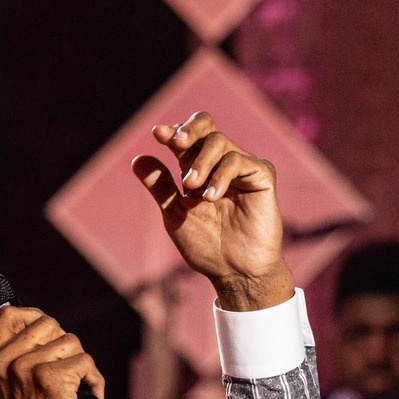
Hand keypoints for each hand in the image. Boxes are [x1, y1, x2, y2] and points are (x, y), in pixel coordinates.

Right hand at [0, 304, 105, 398]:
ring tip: (73, 390)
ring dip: (80, 366)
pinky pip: (85, 361)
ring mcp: (28, 368)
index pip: (10, 314)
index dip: (34, 319)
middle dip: (63, 346)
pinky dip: (93, 381)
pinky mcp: (53, 378)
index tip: (46, 339)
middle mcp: (5, 362)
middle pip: (48, 324)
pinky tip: (85, 397)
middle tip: (63, 373)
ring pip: (71, 342)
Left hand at [131, 111, 293, 311]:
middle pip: (207, 126)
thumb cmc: (206, 247)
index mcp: (197, 169)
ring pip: (220, 142)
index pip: (186, 139)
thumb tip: (137, 159)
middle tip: (176, 143)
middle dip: (189, 129)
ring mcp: (241, 169)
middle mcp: (219, 164)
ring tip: (192, 188)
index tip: (158, 134)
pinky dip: (221, 175)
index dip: (173, 132)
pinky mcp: (261, 177)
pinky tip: (211, 196)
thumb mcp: (175, 215)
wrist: (234, 271)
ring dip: (201, 161)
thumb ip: (160, 186)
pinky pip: (240, 161)